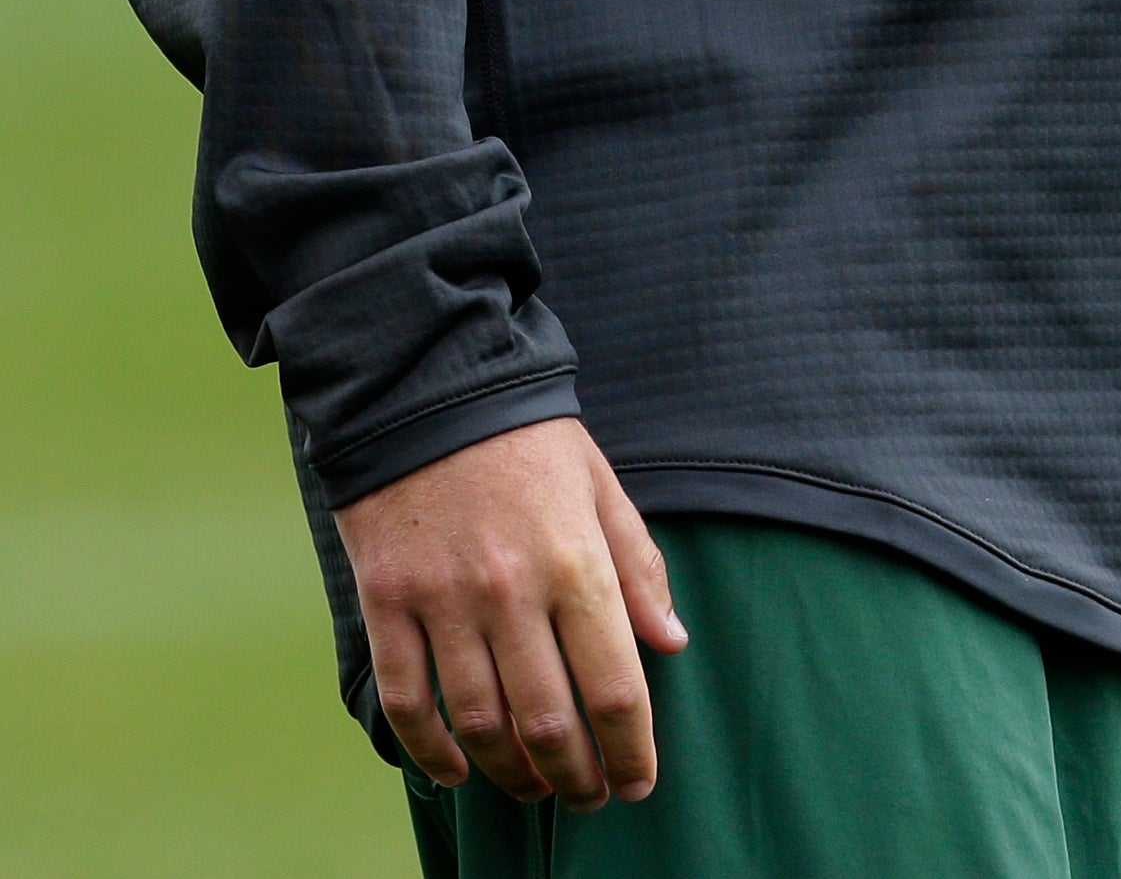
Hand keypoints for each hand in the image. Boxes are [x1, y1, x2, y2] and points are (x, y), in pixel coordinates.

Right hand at [335, 418, 685, 812]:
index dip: (632, 752)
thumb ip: (638, 565)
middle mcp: (511, 591)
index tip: (637, 783)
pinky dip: (432, 751)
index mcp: (574, 560)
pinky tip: (458, 769)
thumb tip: (671, 642)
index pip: (615, 687)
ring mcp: (443, 599)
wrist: (426, 386)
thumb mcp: (599, 483)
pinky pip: (407, 701)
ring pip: (481, 725)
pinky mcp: (387, 601)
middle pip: (550, 724)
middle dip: (578, 779)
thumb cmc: (526, 436)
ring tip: (535, 787)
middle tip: (588, 797)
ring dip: (513, 774)